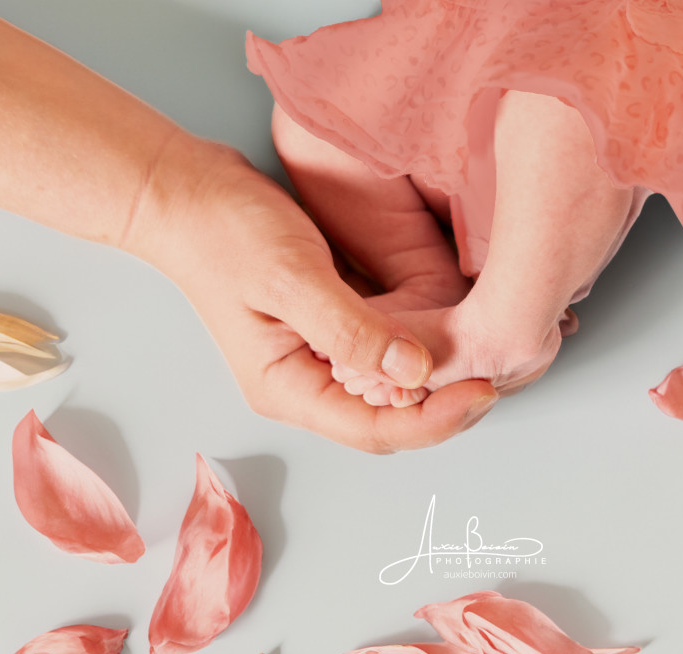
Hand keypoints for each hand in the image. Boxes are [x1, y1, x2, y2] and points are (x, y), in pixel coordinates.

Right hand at [124, 134, 497, 451]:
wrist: (184, 193)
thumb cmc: (224, 232)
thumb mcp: (290, 276)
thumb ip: (351, 328)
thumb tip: (415, 372)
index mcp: (289, 388)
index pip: (376, 431)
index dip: (436, 420)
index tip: (485, 389)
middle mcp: (306, 385)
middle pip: (390, 421)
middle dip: (445, 407)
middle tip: (498, 373)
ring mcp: (316, 360)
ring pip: (390, 393)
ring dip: (437, 381)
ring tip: (485, 356)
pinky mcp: (328, 331)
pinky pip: (383, 357)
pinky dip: (418, 350)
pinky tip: (450, 328)